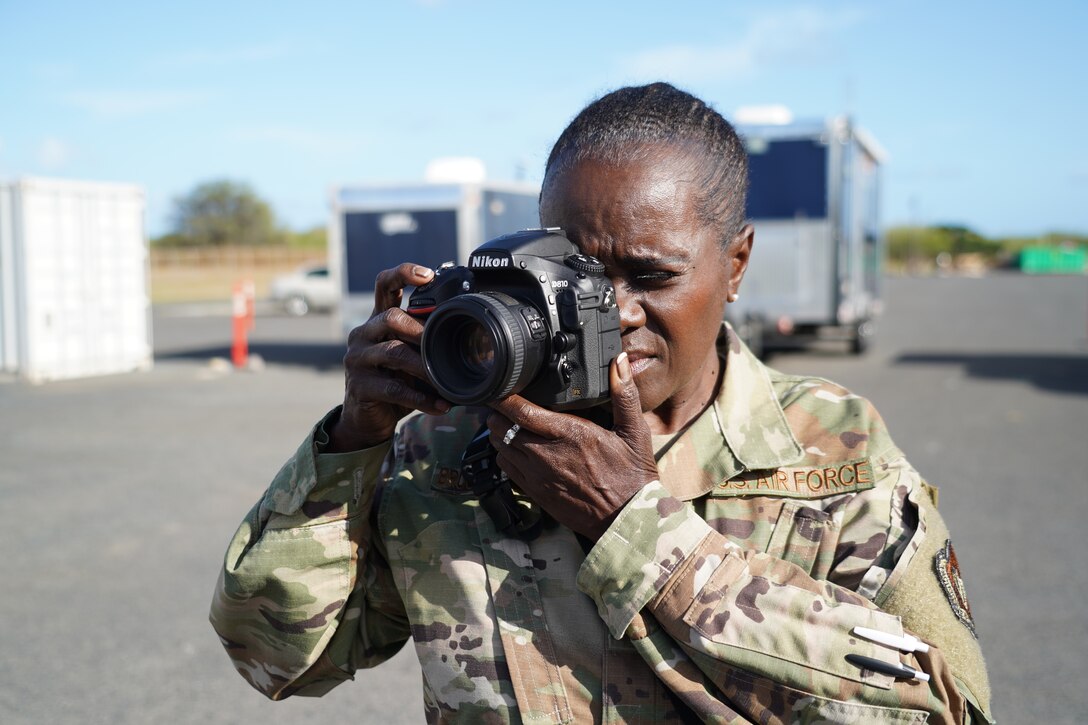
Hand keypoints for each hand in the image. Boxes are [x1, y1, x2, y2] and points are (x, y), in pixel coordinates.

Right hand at [327, 263, 450, 451]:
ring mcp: (357, 359)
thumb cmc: (395, 381)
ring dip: (426, 367)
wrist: (367, 419)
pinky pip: (394, 388)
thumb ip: (426, 341)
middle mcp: (363, 334)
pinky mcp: (359, 386)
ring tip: (448, 381)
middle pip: (391, 317)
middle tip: (444, 345)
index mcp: (377, 320)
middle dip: (422, 330)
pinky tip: (440, 406)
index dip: (403, 273)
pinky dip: (421, 399)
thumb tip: (471, 331)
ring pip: (394, 353)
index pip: (384, 285)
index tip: (427, 274)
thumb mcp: (410, 356)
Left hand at [486, 352, 657, 540]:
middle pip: (503, 428)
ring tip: (509, 423)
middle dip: (499, 413)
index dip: (504, 398)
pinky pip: (507, 469)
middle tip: (502, 402)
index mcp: (570, 435)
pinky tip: (519, 448)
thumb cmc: (632, 476)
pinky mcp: (536, 493)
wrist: (627, 520)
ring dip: (501, 434)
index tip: (498, 386)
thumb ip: (624, 394)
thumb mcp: (634, 432)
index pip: (522, 412)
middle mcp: (548, 455)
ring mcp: (538, 477)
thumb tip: (619, 361)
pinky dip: (506, 455)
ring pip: (501, 448)